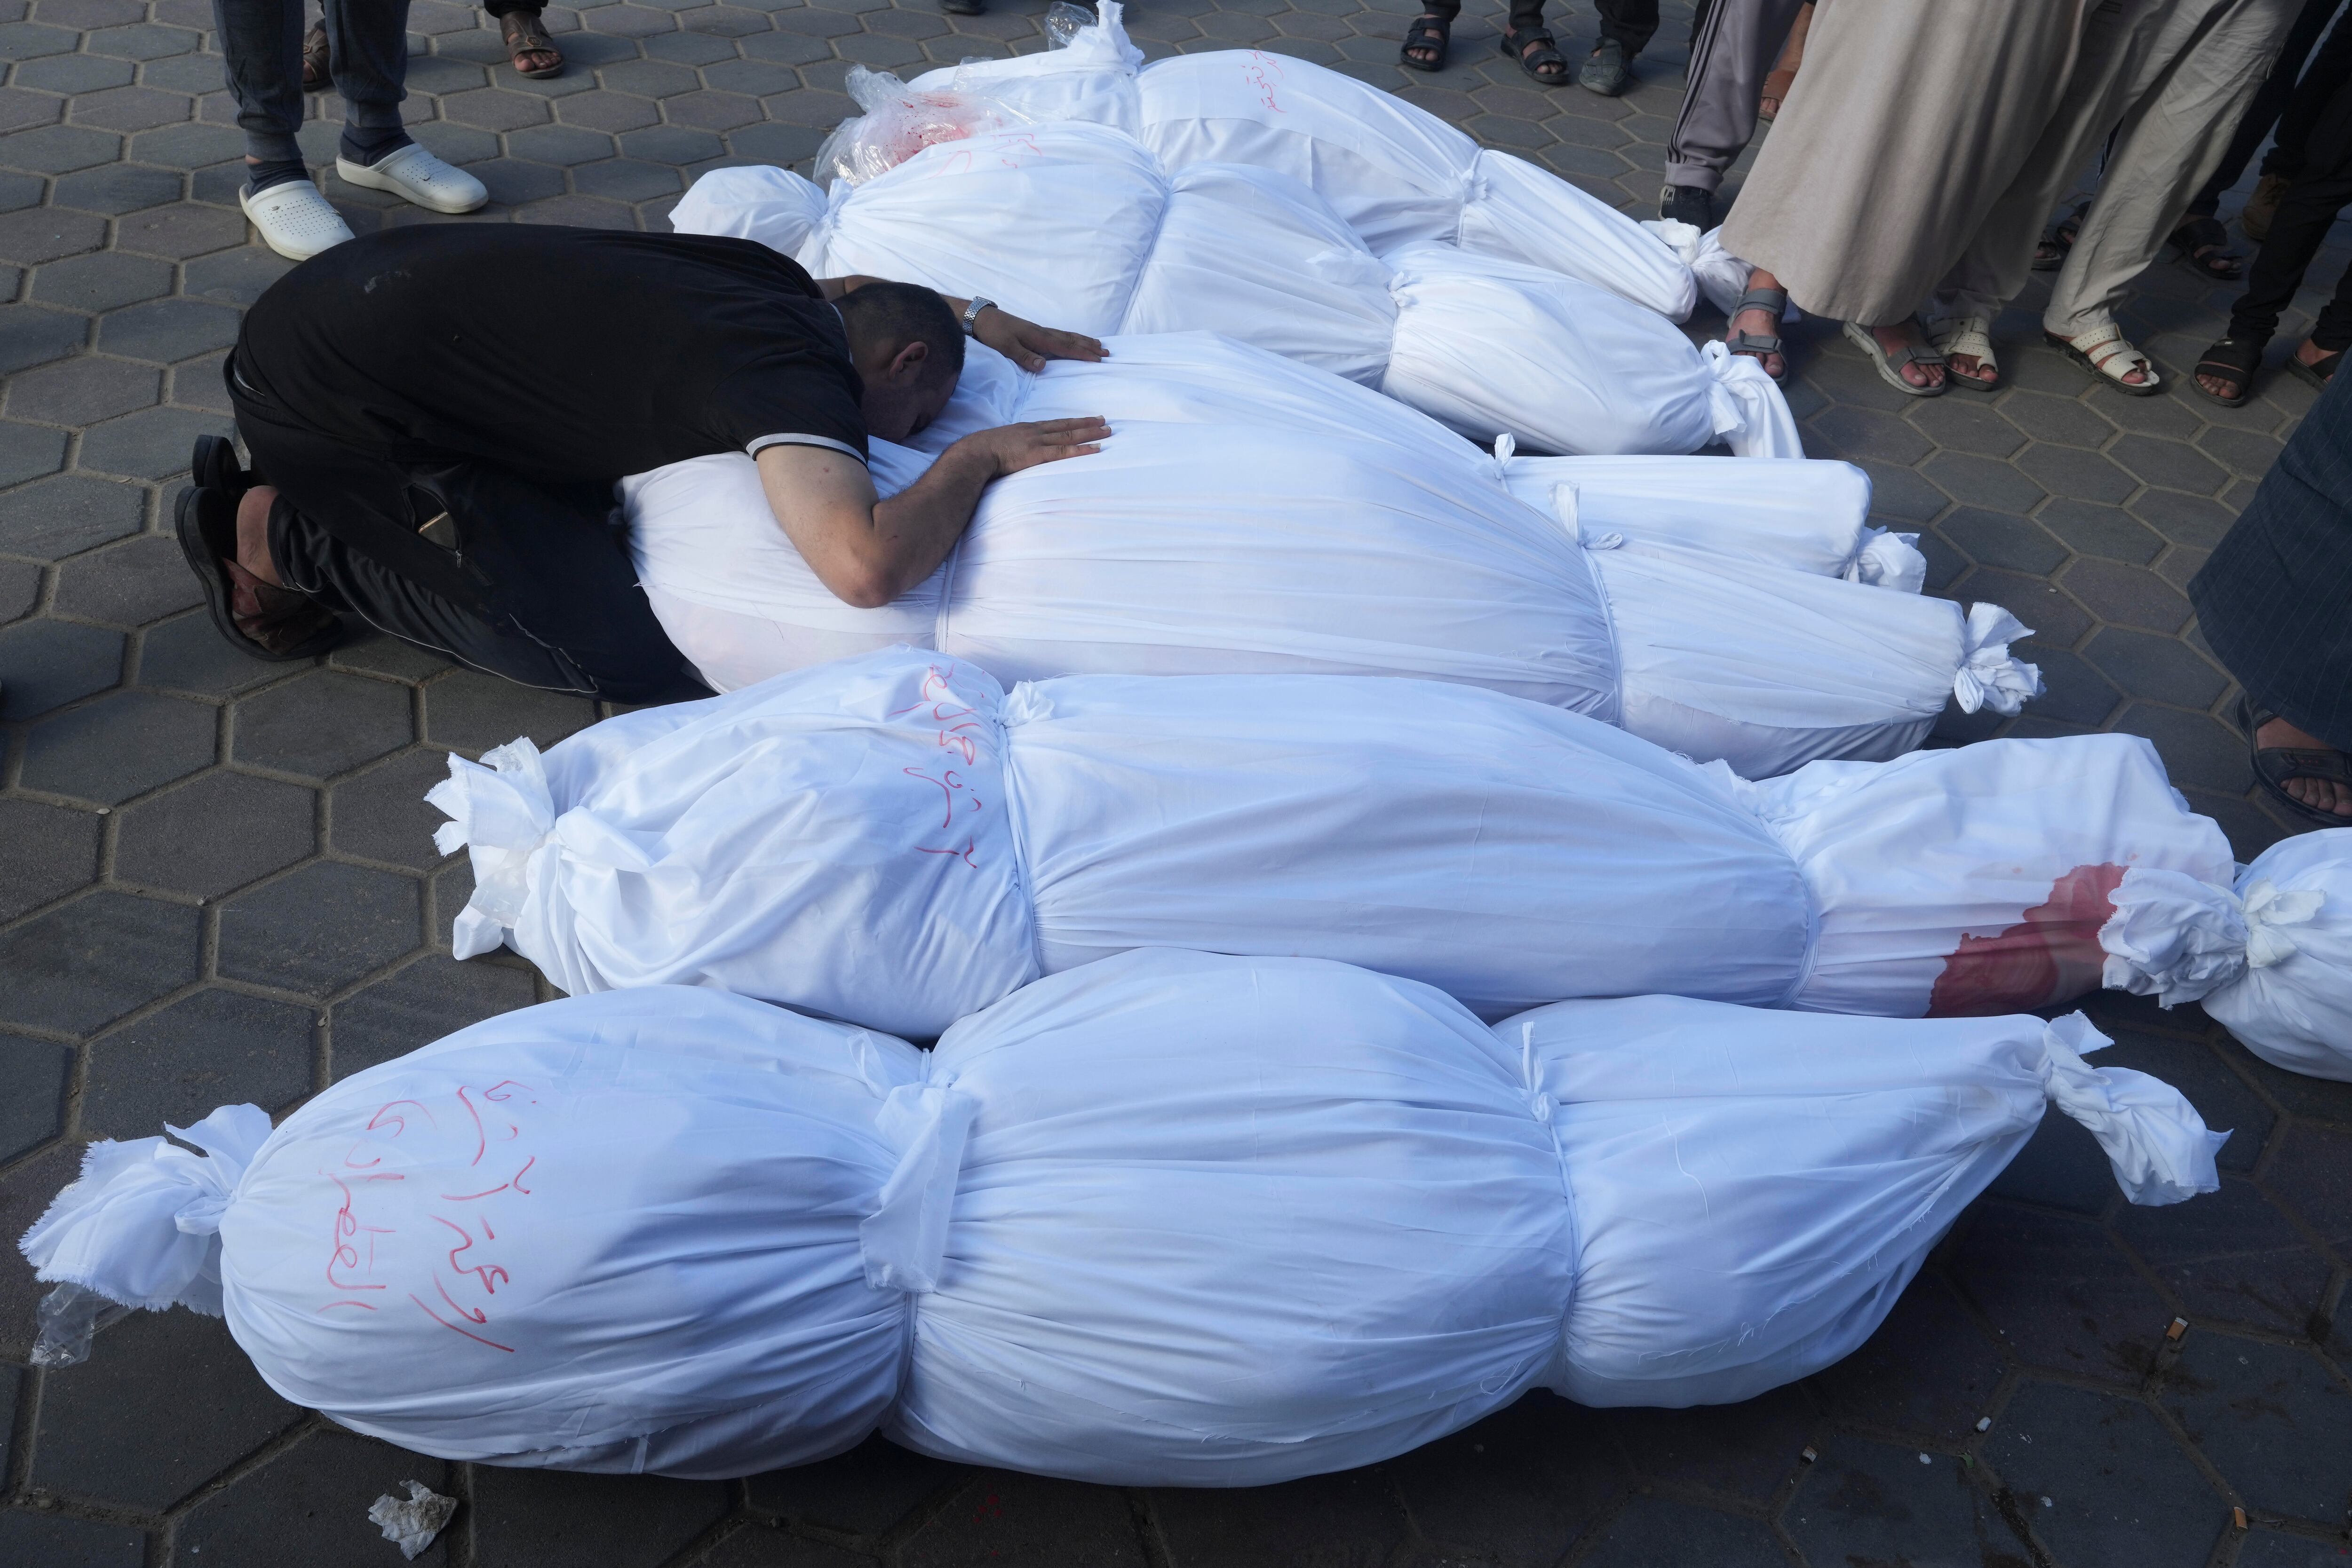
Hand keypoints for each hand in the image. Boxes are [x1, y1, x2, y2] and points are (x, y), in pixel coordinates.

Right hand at [961, 416, 1109, 476]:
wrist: (976, 452)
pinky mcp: (1038, 454)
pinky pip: (1064, 451)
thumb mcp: (1001, 442)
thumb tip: (1017, 451)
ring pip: (1070, 435)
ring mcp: (1038, 441)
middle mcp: (1036, 431)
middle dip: (1087, 423)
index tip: (1086, 419)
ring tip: (1107, 431)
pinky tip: (1095, 449)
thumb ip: (1013, 445)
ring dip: (1090, 434)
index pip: (1055, 424)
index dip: (1072, 421)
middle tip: (1104, 421)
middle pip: (1067, 426)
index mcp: (1027, 429)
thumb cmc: (983, 450)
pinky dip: (1082, 449)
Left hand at [973, 308, 1108, 372]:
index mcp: (1038, 338)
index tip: (1099, 359)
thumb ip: (1025, 357)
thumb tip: (1043, 366)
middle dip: (1089, 346)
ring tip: (1098, 344)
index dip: (1083, 353)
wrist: (982, 318)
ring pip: (1067, 336)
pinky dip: (1071, 338)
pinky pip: (1060, 335)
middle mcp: (1043, 333)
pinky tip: (1073, 340)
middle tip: (1107, 352)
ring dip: (1083, 341)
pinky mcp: (1035, 332)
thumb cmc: (993, 333)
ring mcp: (1040, 331)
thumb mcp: (1006, 347)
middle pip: (1071, 340)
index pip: (1065, 347)